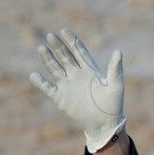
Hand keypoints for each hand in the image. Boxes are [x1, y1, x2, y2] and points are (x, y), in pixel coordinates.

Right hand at [30, 29, 125, 152]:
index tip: (64, 30)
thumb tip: (118, 51)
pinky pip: (48, 88)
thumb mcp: (115, 86)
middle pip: (65, 57)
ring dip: (48, 59)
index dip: (72, 41)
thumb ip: (115, 69)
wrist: (105, 124)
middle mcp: (77, 76)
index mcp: (90, 71)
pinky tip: (35, 75)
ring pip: (55, 69)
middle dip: (58, 47)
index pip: (79, 52)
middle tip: (50, 36)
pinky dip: (41, 83)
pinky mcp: (61, 98)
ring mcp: (68, 86)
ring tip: (41, 48)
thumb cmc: (113, 105)